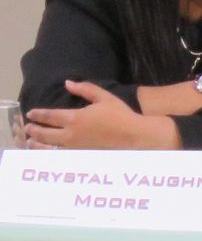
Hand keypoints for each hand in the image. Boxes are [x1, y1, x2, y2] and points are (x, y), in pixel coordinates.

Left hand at [27, 82, 179, 149]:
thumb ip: (85, 89)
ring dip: (37, 144)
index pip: (49, 116)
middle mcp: (71, 134)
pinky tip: (46, 153)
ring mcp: (75, 148)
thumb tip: (68, 83)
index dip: (38, 115)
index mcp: (75, 118)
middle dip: (34, 130)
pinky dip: (48, 155)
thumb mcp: (105, 97)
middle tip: (27, 128)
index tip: (30, 114)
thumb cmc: (121, 115)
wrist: (135, 137)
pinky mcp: (80, 158)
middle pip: (45, 133)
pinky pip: (59, 157)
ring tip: (30, 142)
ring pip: (48, 147)